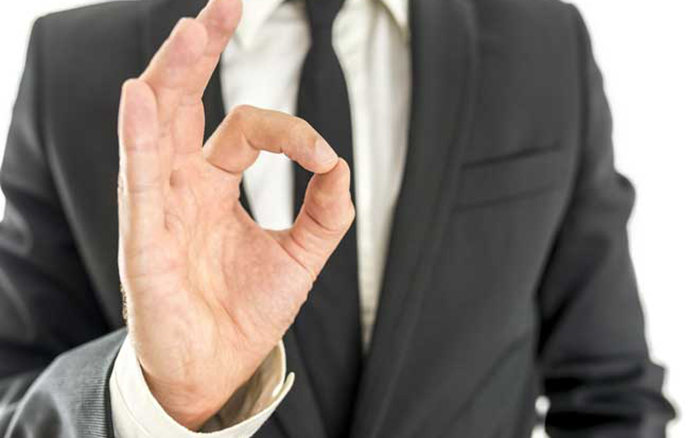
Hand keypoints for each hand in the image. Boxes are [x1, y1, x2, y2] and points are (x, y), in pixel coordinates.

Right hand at [116, 0, 353, 429]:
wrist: (221, 365)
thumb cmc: (247, 311)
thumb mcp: (301, 255)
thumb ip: (326, 210)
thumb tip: (341, 163)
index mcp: (215, 185)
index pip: (247, 130)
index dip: (289, 131)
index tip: (322, 155)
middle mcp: (182, 185)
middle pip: (183, 104)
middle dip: (201, 54)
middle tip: (222, 8)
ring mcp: (159, 207)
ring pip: (156, 128)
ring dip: (173, 77)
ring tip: (193, 32)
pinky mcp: (143, 240)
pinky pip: (138, 182)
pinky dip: (139, 139)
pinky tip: (142, 98)